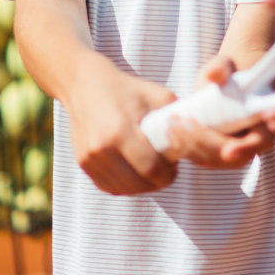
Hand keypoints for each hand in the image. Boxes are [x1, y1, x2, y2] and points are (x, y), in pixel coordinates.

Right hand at [65, 53, 178, 195]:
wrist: (86, 86)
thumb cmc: (127, 89)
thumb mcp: (157, 94)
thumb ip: (176, 117)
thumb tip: (192, 139)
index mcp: (119, 130)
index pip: (150, 168)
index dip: (168, 172)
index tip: (176, 165)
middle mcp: (101, 148)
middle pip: (138, 183)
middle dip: (158, 181)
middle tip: (168, 170)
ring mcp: (89, 159)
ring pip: (123, 189)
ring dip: (143, 185)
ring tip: (153, 170)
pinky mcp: (82, 164)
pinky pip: (109, 187)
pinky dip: (126, 185)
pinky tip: (136, 172)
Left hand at [164, 53, 274, 169]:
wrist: (222, 84)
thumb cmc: (229, 73)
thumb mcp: (226, 65)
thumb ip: (222, 68)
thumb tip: (215, 72)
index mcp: (266, 121)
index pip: (260, 140)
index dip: (246, 147)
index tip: (228, 149)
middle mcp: (253, 142)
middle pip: (232, 155)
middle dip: (206, 143)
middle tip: (185, 124)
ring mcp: (234, 152)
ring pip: (213, 159)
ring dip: (191, 146)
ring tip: (172, 125)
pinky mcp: (214, 154)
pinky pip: (200, 157)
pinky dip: (184, 146)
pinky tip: (170, 131)